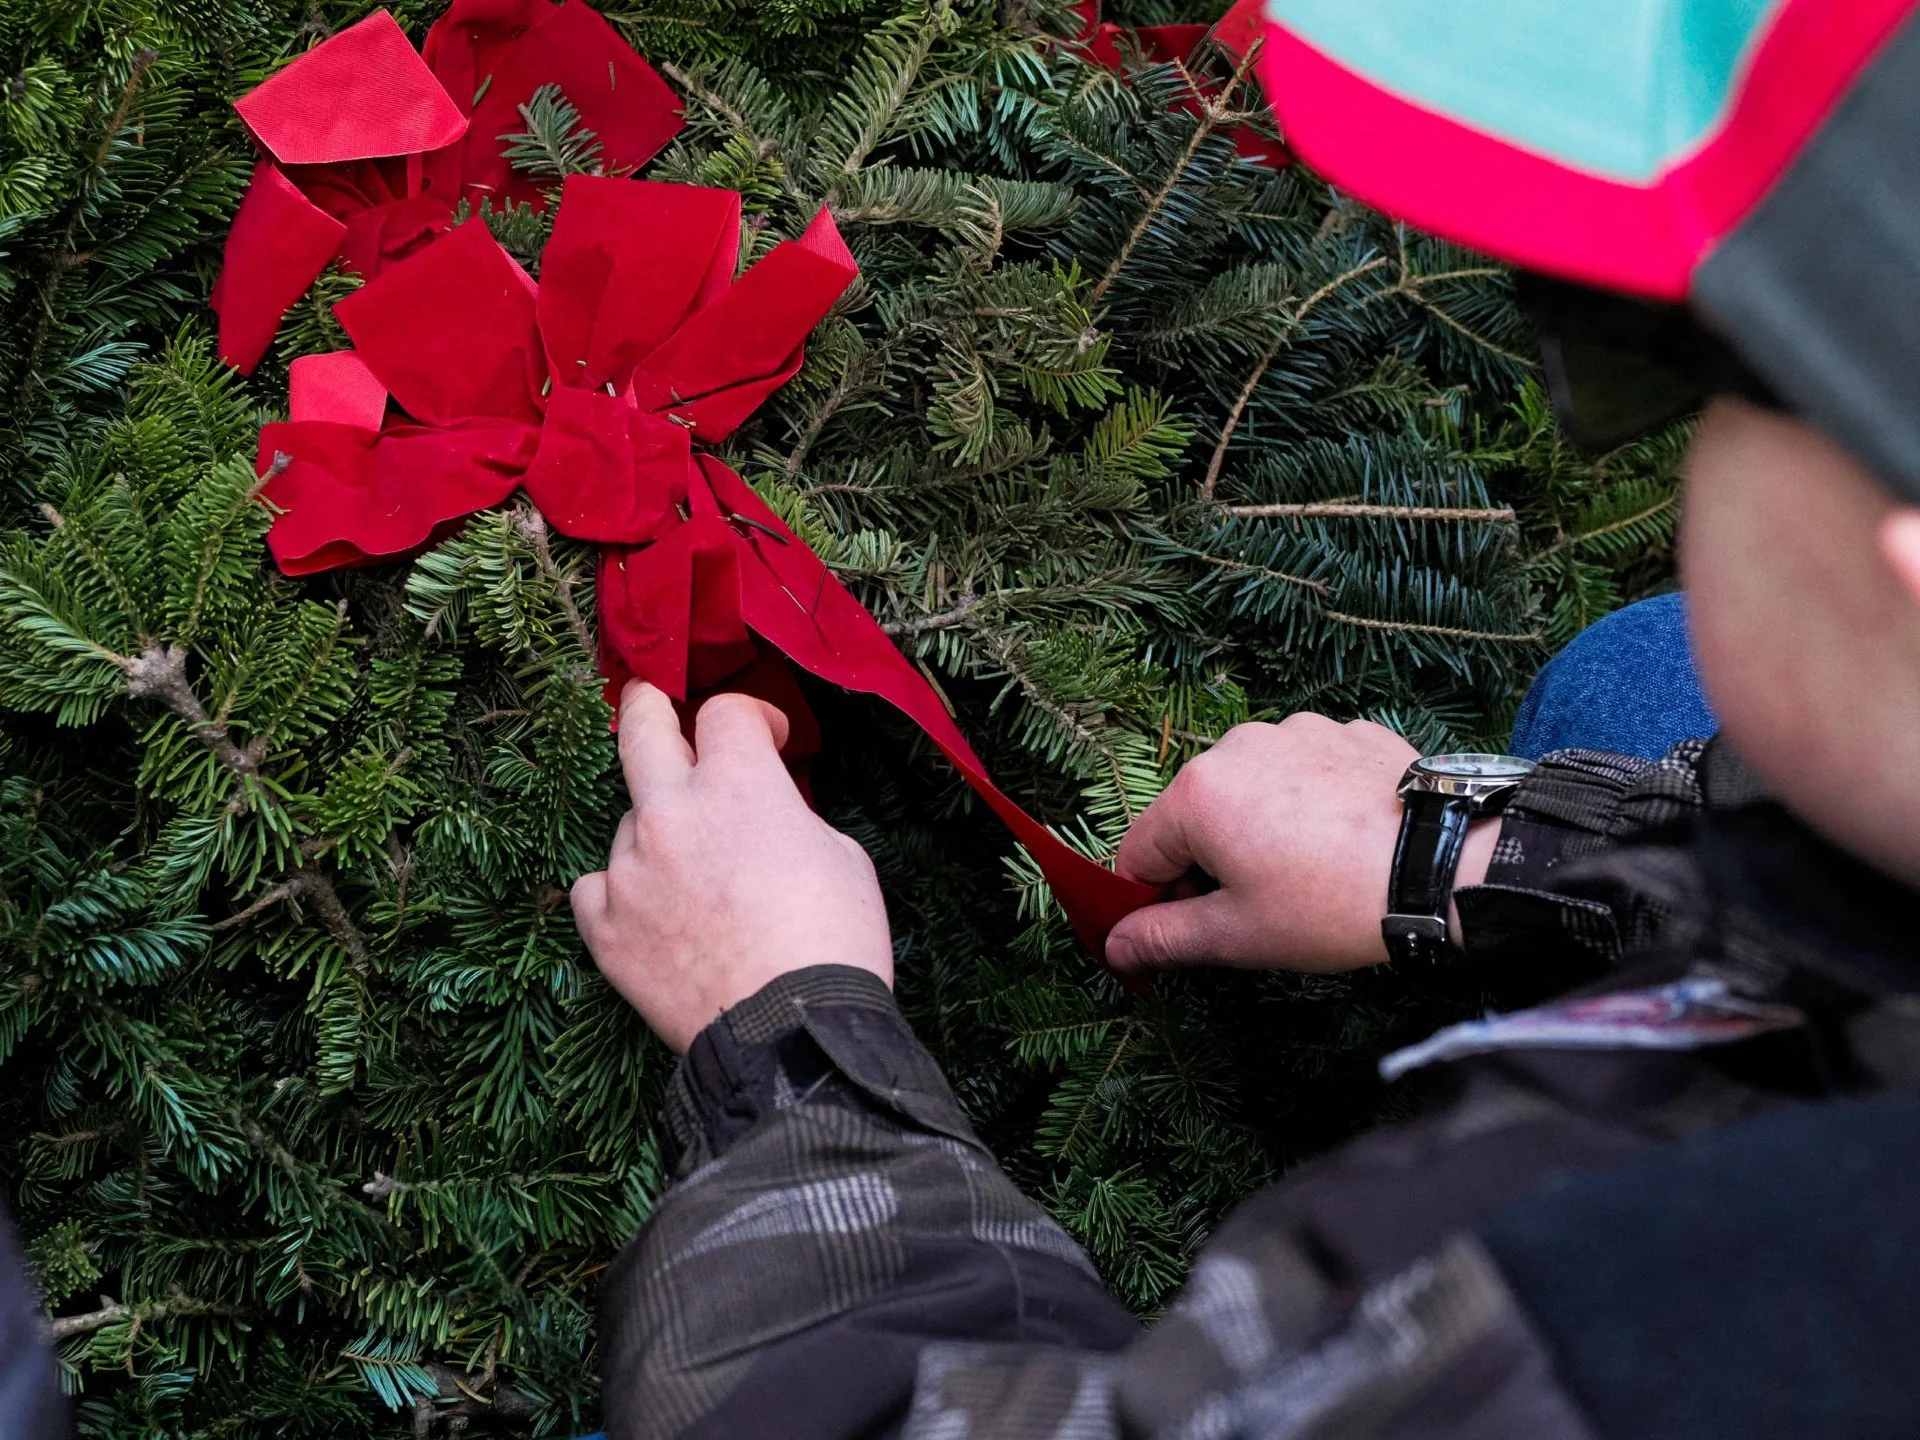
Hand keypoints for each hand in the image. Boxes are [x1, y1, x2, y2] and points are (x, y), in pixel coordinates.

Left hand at [571, 682, 892, 1051]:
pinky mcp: (603, 928)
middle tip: (653, 701)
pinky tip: (649, 909)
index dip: (754, 717)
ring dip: (658, 831)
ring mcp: (629, 870)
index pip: (725, 712)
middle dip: (649, 704)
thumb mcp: (842, 854)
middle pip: (641, 727)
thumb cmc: (834, 944)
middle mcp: (671, 813)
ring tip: (696, 877)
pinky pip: (596, 886)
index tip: (769, 740)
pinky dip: (621, 890)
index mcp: (738, 785)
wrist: (792, 1037)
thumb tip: (767, 811)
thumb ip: (790, 814)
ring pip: (628, 822)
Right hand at [1104, 713, 1495, 974]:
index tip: (1193, 929)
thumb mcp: (1240, 934)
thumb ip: (1165, 937)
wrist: (1447, 864)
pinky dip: (1310, 801)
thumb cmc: (1333, 904)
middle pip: (1194, 816)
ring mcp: (1297, 729)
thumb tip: (1116, 946)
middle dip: (1211, 863)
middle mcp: (1238, 744)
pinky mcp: (1348, 731)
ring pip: (1251, 789)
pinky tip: (1343, 839)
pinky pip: (1305, 770)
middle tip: (1260, 908)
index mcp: (1197, 792)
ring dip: (1260, 828)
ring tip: (1311, 872)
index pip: (1140, 854)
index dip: (1156, 901)